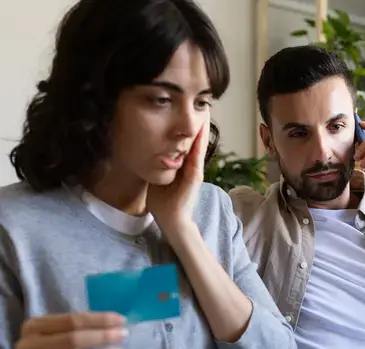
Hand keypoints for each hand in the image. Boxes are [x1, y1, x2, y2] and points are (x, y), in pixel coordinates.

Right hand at [7, 312, 126, 348]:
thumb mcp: (57, 336)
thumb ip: (78, 328)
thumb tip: (116, 322)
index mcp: (33, 326)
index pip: (71, 320)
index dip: (98, 320)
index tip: (121, 320)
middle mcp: (28, 345)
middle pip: (71, 339)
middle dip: (101, 336)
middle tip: (123, 335)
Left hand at [147, 119, 209, 234]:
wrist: (169, 219)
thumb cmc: (161, 201)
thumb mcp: (156, 176)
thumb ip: (155, 164)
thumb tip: (144, 150)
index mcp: (181, 165)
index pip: (186, 141)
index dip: (188, 125)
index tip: (187, 108)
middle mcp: (190, 165)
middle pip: (195, 139)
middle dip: (199, 121)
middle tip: (202, 102)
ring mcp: (194, 170)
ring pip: (200, 144)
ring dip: (203, 127)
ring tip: (206, 109)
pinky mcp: (195, 176)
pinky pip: (197, 155)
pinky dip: (200, 141)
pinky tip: (201, 128)